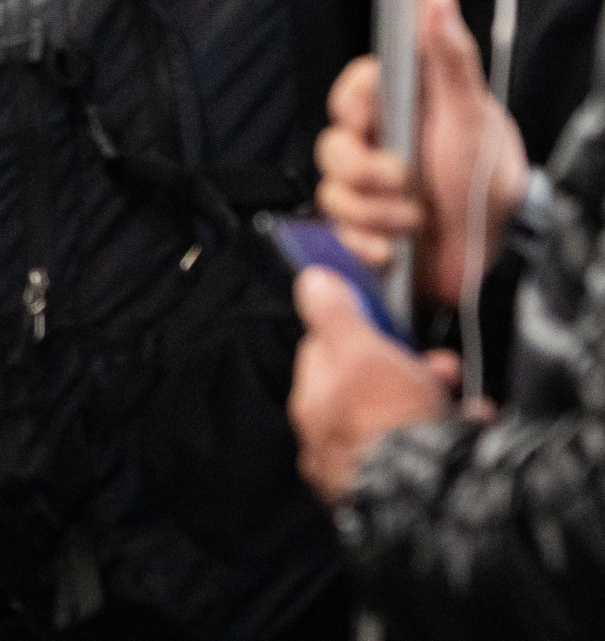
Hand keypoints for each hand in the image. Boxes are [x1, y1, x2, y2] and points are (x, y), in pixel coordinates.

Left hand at [289, 267, 457, 504]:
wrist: (427, 501)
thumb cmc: (389, 423)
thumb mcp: (360, 351)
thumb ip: (334, 314)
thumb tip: (311, 280)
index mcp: (312, 402)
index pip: (326, 352)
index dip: (362, 333)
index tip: (390, 327)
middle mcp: (329, 440)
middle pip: (367, 387)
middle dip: (407, 368)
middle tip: (440, 366)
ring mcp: (361, 469)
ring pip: (399, 420)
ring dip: (434, 400)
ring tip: (462, 401)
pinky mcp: (398, 493)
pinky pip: (423, 453)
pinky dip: (448, 437)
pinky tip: (470, 429)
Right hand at [313, 0, 527, 304]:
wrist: (495, 250)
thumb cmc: (485, 176)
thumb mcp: (469, 114)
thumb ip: (449, 57)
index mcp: (398, 111)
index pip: (349, 93)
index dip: (352, 107)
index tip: (368, 119)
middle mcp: (376, 146)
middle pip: (332, 147)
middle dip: (363, 171)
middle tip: (402, 178)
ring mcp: (366, 189)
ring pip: (332, 192)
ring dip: (375, 212)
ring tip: (414, 219)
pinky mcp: (363, 228)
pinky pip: (338, 233)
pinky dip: (365, 244)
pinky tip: (393, 249)